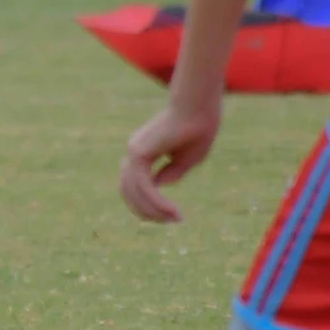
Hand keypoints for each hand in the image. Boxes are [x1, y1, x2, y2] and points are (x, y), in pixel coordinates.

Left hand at [119, 101, 222, 223]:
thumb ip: (171, 173)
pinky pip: (145, 187)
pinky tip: (172, 211)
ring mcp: (134, 151)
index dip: (149, 204)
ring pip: (134, 193)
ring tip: (174, 218)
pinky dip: (157, 203)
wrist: (200, 108)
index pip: (135, 186)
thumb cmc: (198, 129)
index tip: (172, 215)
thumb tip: (158, 188)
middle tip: (170, 221)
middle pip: (129, 192)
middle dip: (147, 211)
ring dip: (153, 211)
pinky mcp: (139, 154)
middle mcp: (134, 151)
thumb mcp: (186, 159)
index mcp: (143, 151)